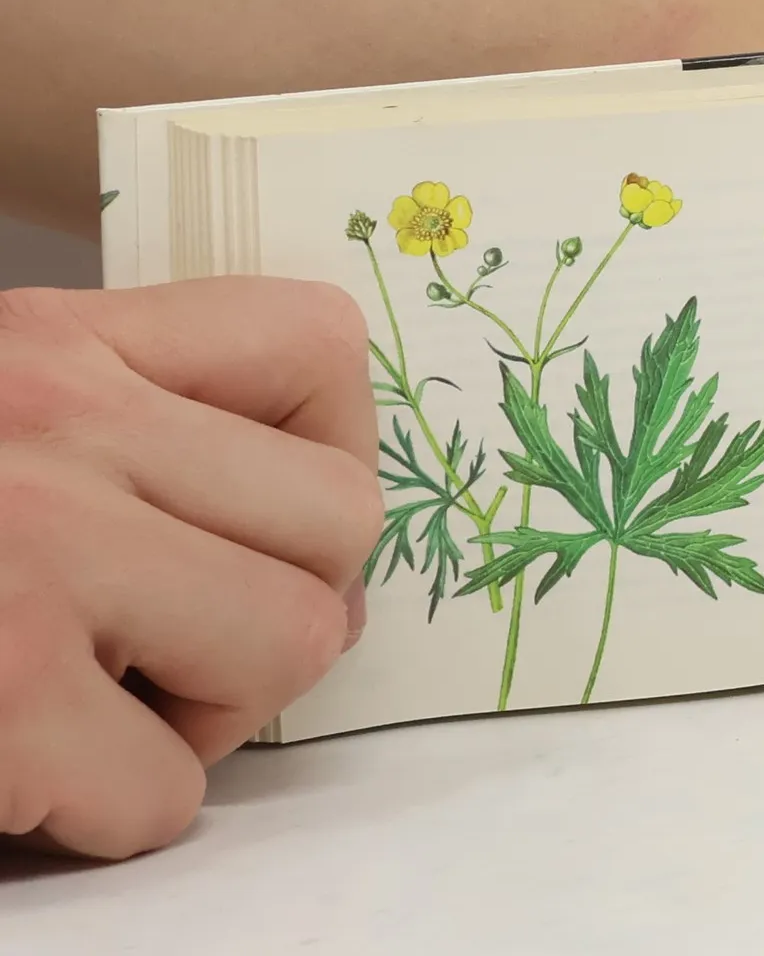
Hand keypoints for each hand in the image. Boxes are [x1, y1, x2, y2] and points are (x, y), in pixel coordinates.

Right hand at [0, 279, 381, 858]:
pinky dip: (111, 812)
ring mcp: (32, 557)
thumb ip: (128, 431)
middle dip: (284, 603)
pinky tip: (24, 777)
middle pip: (342, 517)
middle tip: (180, 644)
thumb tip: (307, 555)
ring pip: (292, 643)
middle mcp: (59, 424)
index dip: (329, 452)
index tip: (263, 523)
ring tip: (106, 708)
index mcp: (58, 341)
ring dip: (214, 710)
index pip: (320, 345)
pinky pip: (163, 791)